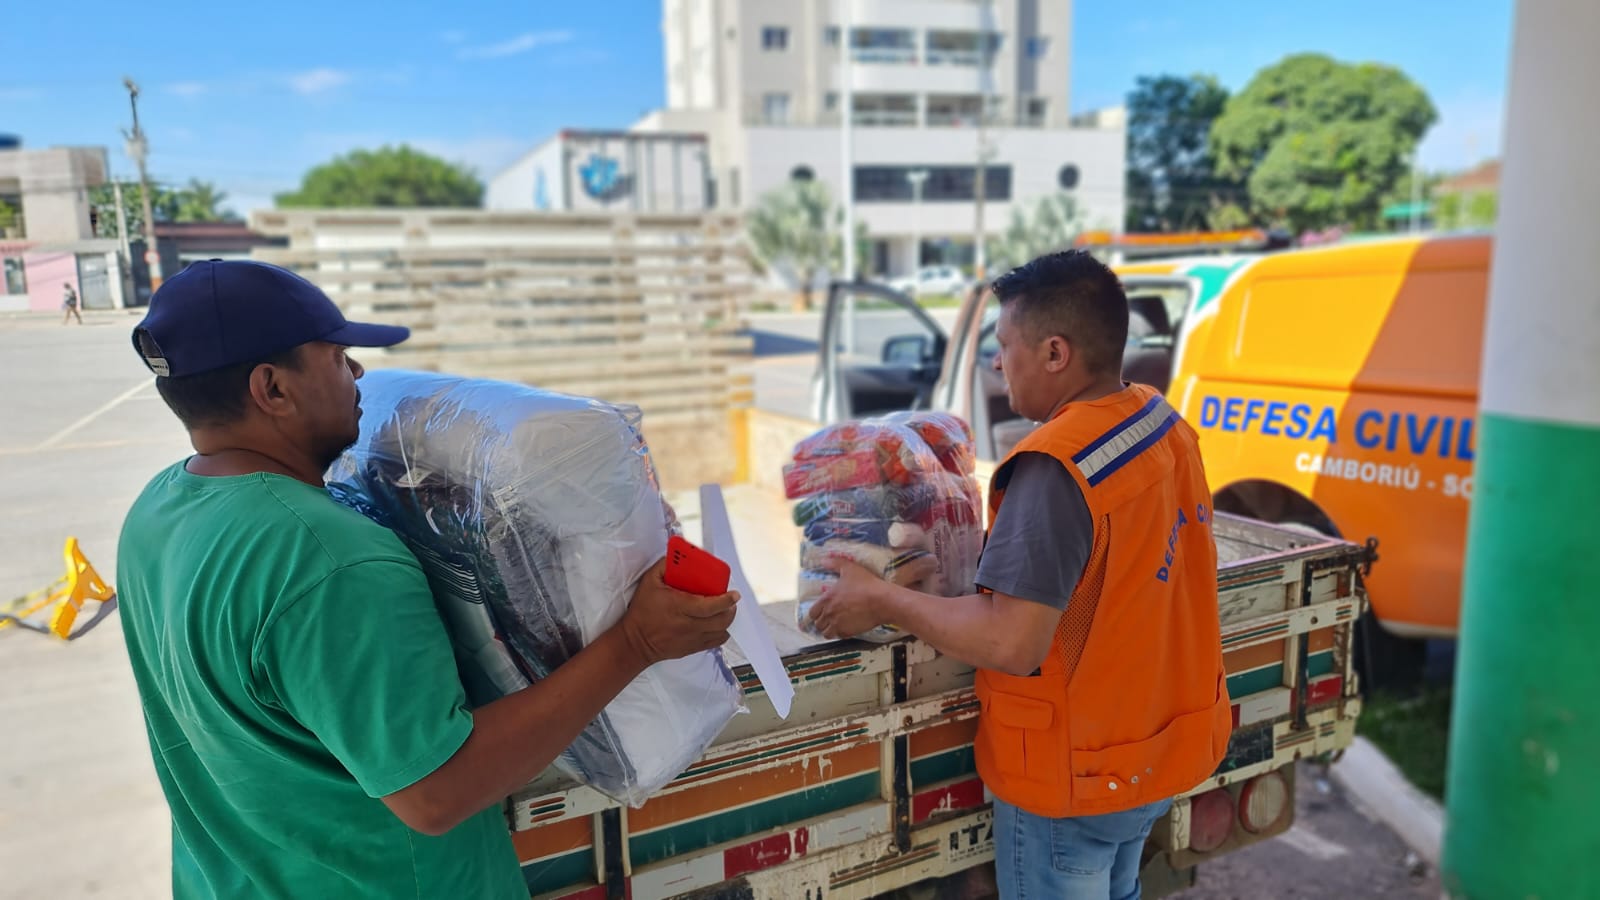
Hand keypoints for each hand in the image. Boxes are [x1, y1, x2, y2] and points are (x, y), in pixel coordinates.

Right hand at [618, 558, 737, 664]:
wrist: (635, 641)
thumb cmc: (642, 612)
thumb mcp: (649, 582)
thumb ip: (664, 566)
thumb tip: (677, 556)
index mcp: (680, 607)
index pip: (711, 605)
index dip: (726, 600)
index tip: (734, 594)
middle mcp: (689, 625)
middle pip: (721, 620)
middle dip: (731, 609)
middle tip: (730, 601)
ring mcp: (692, 639)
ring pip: (721, 632)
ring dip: (727, 621)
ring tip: (725, 611)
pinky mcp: (692, 649)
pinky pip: (715, 643)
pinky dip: (721, 633)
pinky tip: (717, 625)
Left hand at [807, 558, 886, 639]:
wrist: (882, 601)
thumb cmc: (866, 584)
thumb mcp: (850, 568)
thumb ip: (835, 563)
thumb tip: (823, 560)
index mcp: (827, 599)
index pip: (812, 612)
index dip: (816, 612)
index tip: (821, 611)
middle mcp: (829, 613)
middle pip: (818, 624)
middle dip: (821, 622)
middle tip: (829, 618)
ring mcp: (838, 625)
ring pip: (826, 633)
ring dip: (828, 630)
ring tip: (835, 626)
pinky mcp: (848, 633)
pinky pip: (838, 637)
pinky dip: (839, 634)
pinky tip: (845, 628)